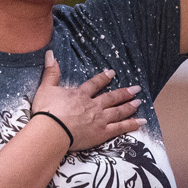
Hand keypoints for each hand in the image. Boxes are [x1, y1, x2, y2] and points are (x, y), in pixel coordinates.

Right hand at [28, 52, 142, 150]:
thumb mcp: (46, 88)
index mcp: (80, 95)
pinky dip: (132, 124)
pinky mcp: (102, 133)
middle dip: (124, 92)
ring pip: (118, 111)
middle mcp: (93, 105)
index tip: (112, 73)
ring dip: (129, 106)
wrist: (51, 131)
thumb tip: (50, 53)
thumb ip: (51, 72)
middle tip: (136, 89)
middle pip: (111, 97)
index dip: (104, 78)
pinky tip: (141, 121)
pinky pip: (120, 128)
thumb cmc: (47, 111)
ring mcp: (99, 119)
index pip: (95, 84)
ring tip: (139, 102)